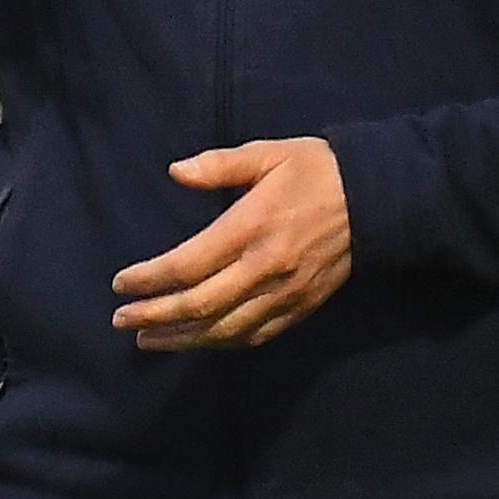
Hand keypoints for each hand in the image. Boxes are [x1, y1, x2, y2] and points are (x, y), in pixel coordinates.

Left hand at [110, 138, 352, 350]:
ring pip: (226, 329)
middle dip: (155, 316)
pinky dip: (222, 344)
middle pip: (200, 306)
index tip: (120, 283)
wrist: (378, 199)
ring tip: (147, 339)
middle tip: (121, 319)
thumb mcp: (266, 154)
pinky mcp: (302, 306)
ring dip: (182, 339)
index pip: (187, 265)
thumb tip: (174, 172)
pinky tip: (198, 342)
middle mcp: (265, 267)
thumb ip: (217, 166)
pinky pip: (256, 335)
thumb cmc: (316, 170)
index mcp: (250, 227)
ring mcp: (285, 292)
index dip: (149, 279)